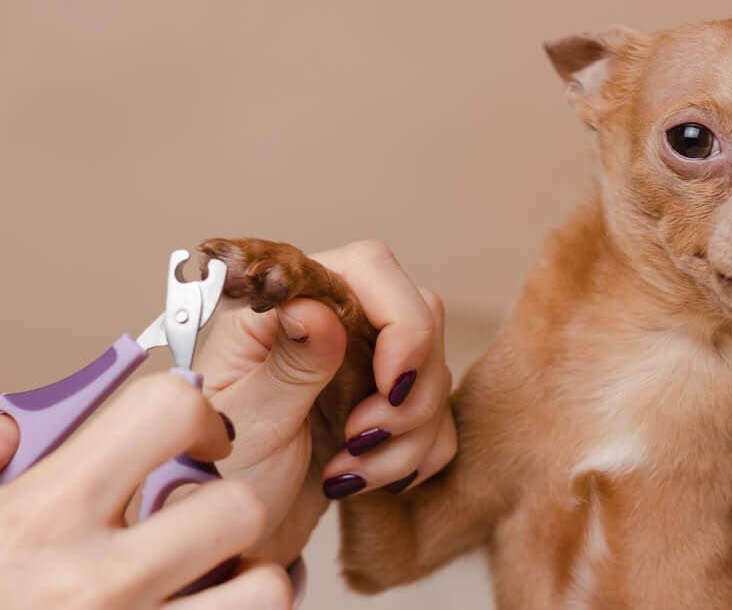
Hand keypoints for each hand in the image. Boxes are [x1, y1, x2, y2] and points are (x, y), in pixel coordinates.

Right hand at [0, 374, 291, 609]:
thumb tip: (16, 429)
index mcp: (41, 518)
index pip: (164, 412)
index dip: (193, 411)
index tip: (192, 433)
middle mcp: (99, 584)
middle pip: (240, 508)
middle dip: (228, 503)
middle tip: (197, 517)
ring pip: (263, 592)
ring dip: (244, 581)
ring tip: (206, 580)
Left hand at [197, 240, 455, 563]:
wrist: (226, 543)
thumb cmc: (215, 479)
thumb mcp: (248, 422)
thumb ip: (291, 364)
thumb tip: (319, 307)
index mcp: (283, 306)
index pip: (369, 267)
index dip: (399, 320)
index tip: (390, 385)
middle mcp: (329, 324)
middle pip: (419, 315)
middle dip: (407, 389)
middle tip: (359, 438)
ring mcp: (361, 366)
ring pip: (434, 373)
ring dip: (406, 436)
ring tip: (346, 473)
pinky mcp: (384, 409)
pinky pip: (438, 421)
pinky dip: (412, 459)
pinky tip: (360, 482)